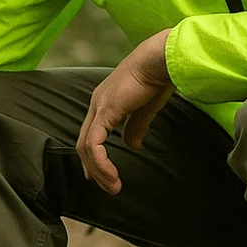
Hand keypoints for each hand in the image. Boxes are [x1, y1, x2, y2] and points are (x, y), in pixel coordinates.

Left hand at [76, 28, 175, 194]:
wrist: (162, 59)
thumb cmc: (158, 77)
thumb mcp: (145, 109)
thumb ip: (136, 127)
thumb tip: (132, 146)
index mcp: (105, 100)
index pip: (90, 134)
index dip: (93, 158)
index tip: (101, 176)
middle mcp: (97, 103)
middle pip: (84, 143)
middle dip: (94, 169)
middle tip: (108, 187)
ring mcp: (98, 106)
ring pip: (86, 147)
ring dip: (98, 171)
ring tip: (113, 186)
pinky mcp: (105, 110)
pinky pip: (94, 144)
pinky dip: (101, 163)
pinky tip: (112, 175)